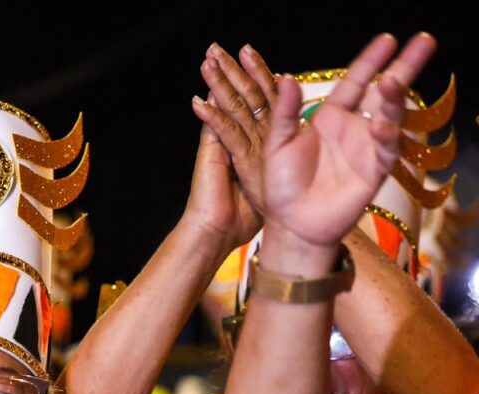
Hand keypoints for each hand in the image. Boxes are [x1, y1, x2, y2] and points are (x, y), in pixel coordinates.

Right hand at [187, 43, 277, 248]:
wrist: (219, 232)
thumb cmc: (242, 218)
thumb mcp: (272, 184)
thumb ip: (284, 162)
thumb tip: (304, 151)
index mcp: (254, 143)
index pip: (258, 102)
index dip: (258, 78)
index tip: (254, 57)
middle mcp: (239, 139)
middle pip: (239, 96)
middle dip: (232, 70)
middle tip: (221, 46)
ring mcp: (223, 146)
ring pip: (223, 106)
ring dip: (216, 81)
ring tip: (209, 58)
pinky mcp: (214, 157)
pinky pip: (214, 130)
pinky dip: (208, 114)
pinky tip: (202, 96)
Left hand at [263, 33, 435, 248]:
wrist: (291, 224)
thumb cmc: (281, 185)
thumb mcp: (277, 144)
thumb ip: (284, 113)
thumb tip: (286, 77)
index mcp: (329, 118)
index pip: (355, 82)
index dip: (370, 62)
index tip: (388, 40)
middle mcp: (353, 128)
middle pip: (383, 92)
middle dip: (403, 68)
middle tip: (423, 42)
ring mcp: (366, 148)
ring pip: (390, 115)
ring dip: (395, 98)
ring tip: (394, 80)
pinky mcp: (374, 171)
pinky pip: (387, 149)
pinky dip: (388, 134)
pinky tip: (383, 123)